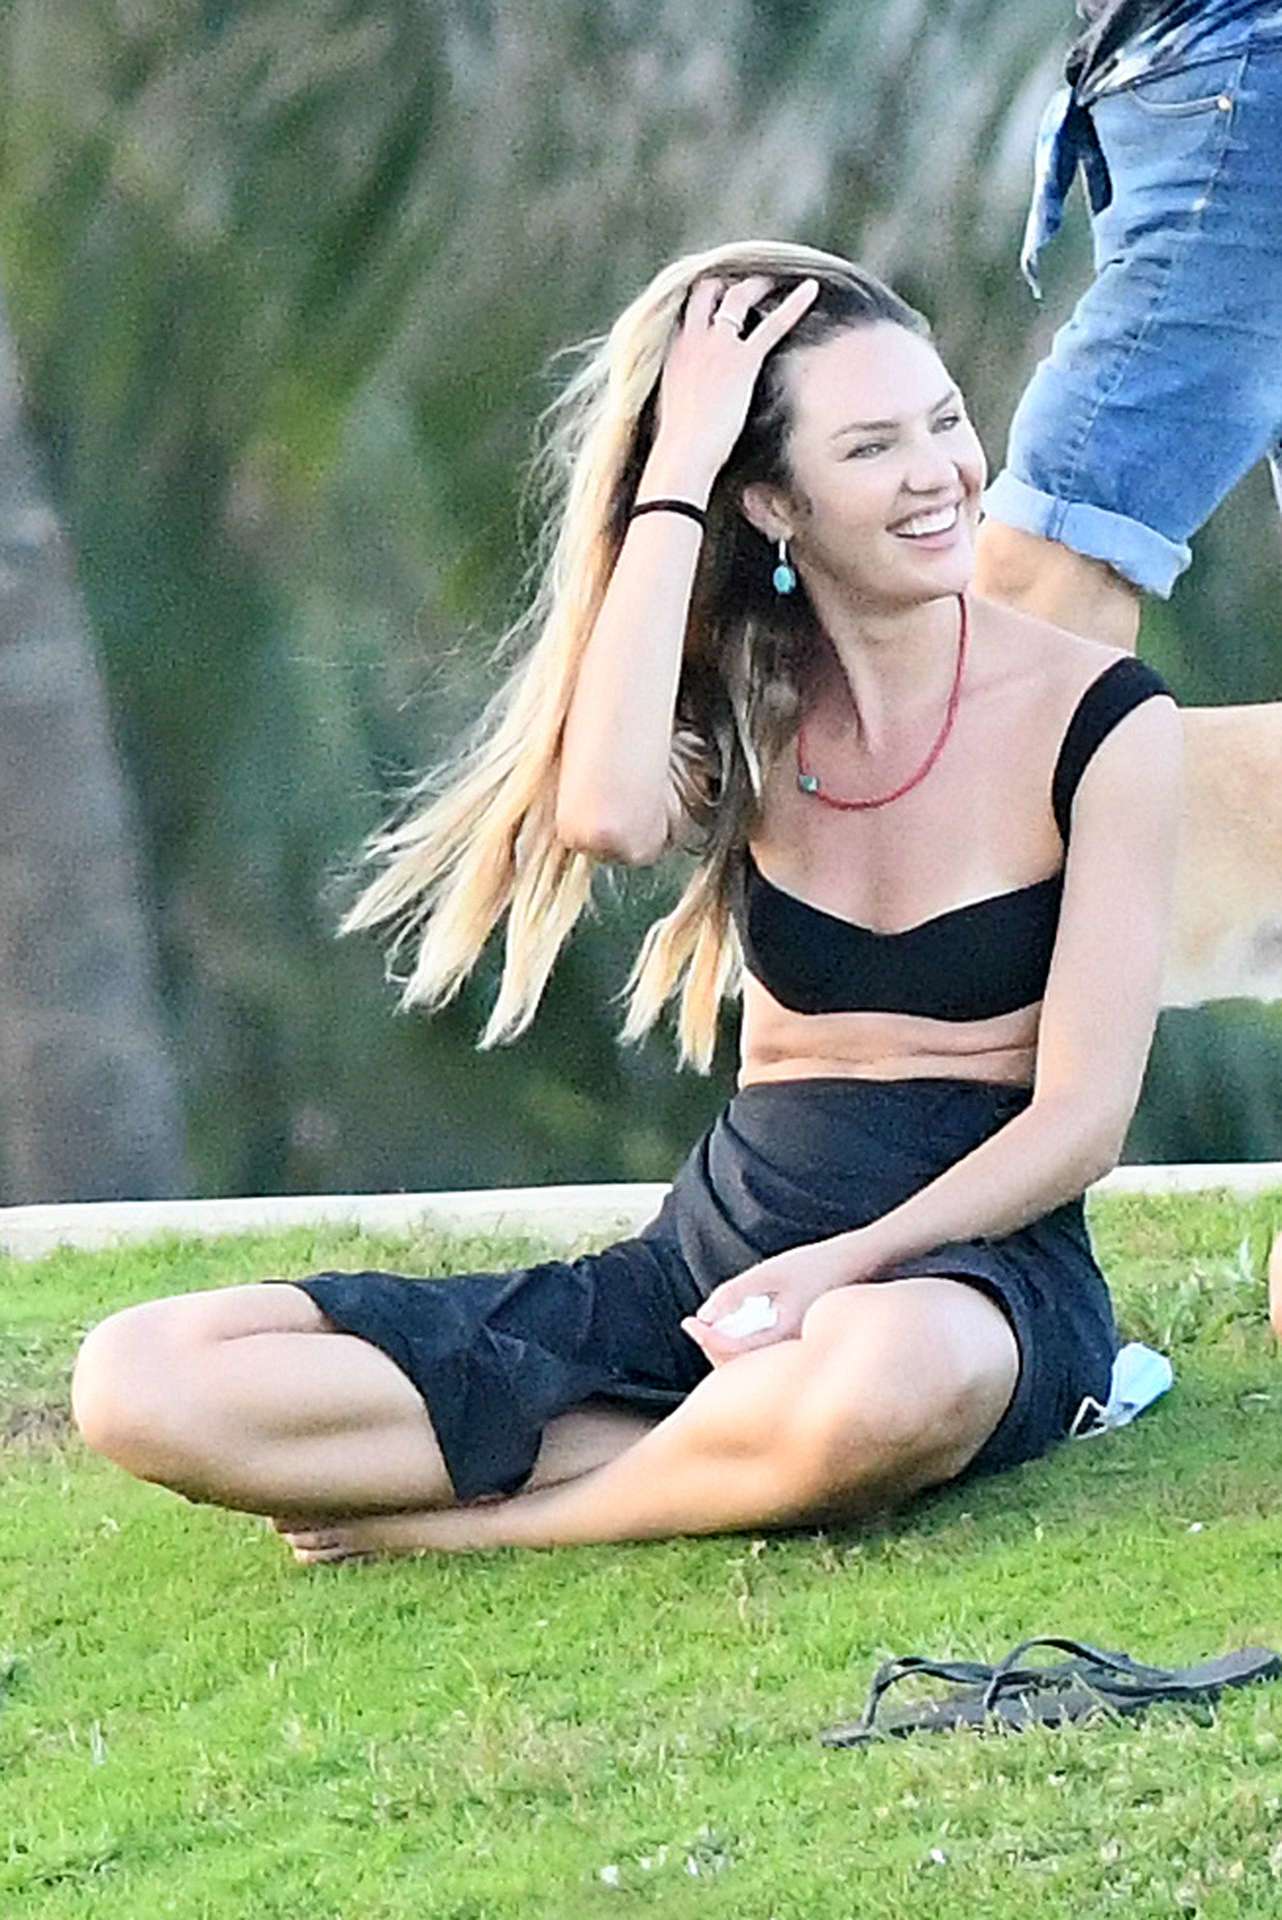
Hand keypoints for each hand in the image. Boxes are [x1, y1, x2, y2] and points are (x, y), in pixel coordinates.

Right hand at [650, 274, 819, 486]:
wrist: (681, 454)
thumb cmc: (676, 445)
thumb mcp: (672, 410)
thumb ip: (684, 394)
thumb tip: (694, 407)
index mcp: (672, 351)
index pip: (687, 309)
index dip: (704, 299)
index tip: (717, 298)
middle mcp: (692, 339)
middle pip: (707, 290)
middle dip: (727, 282)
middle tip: (748, 284)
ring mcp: (718, 346)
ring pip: (739, 296)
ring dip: (758, 285)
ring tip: (775, 280)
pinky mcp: (743, 360)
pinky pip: (774, 324)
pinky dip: (795, 303)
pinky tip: (812, 288)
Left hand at [680, 1232, 865, 1369]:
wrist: (856, 1264)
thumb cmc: (815, 1264)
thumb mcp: (769, 1271)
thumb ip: (735, 1292)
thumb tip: (704, 1315)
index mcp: (786, 1334)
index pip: (735, 1350)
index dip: (706, 1337)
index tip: (690, 1321)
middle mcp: (795, 1352)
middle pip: (742, 1367)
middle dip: (713, 1347)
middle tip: (694, 1324)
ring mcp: (798, 1352)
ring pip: (754, 1366)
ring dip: (727, 1350)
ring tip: (709, 1326)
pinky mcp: (799, 1348)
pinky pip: (766, 1359)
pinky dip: (744, 1348)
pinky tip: (736, 1328)